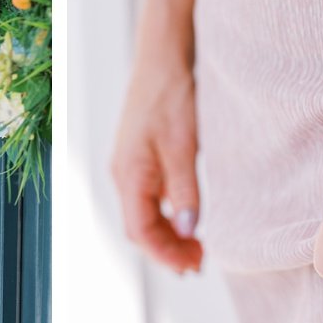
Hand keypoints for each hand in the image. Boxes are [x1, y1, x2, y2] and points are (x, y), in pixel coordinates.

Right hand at [111, 51, 202, 273]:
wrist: (163, 56)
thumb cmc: (172, 96)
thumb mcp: (185, 146)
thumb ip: (186, 191)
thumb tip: (189, 231)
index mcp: (129, 175)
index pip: (140, 231)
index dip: (165, 254)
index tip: (192, 267)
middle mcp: (123, 174)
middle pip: (139, 228)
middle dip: (167, 250)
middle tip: (200, 264)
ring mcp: (130, 165)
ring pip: (144, 214)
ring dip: (168, 234)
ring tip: (197, 247)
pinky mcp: (140, 156)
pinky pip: (149, 197)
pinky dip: (167, 215)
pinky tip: (187, 217)